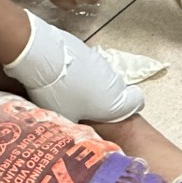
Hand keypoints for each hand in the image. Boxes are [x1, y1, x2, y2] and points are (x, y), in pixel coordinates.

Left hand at [3, 11, 143, 122]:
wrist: (44, 57)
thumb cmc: (58, 93)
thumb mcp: (66, 118)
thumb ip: (80, 126)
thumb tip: (78, 131)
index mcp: (114, 102)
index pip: (137, 102)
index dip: (129, 107)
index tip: (116, 111)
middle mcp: (114, 82)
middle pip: (117, 91)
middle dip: (103, 99)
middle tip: (83, 107)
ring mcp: (101, 64)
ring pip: (102, 78)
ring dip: (90, 85)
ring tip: (67, 91)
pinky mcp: (89, 51)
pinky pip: (89, 66)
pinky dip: (80, 71)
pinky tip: (62, 76)